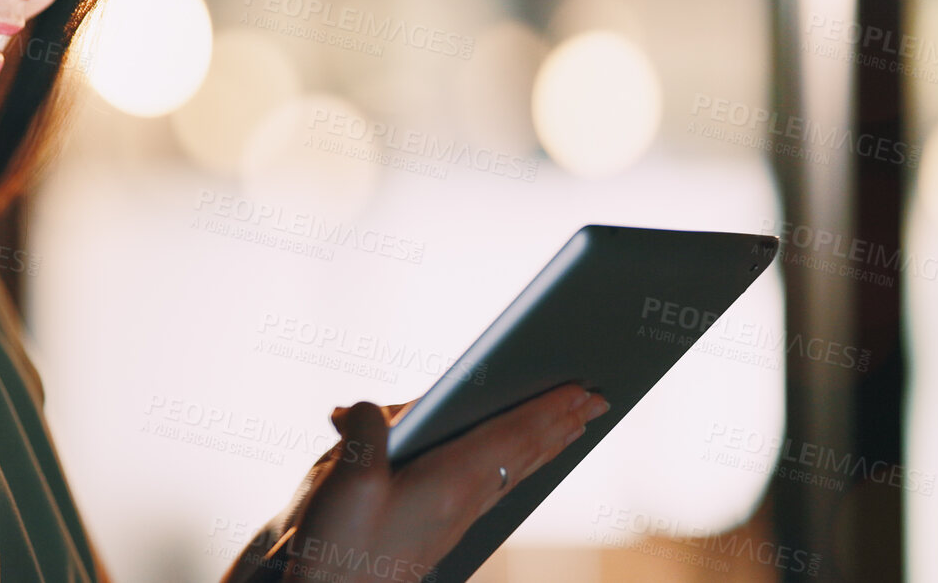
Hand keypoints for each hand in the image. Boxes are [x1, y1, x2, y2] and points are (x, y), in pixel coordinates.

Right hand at [251, 383, 608, 582]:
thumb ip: (366, 429)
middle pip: (523, 454)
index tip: (581, 389)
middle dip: (560, 424)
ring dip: (544, 445)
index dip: (547, 409)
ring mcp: (454, 519)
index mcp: (449, 483)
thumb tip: (369, 408)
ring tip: (570, 426)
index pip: (512, 436)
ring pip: (512, 473)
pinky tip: (512, 465)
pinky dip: (514, 466)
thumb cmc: (338, 546)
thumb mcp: (344, 479)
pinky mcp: (439, 530)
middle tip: (599, 401)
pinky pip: (492, 487)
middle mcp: (462, 502)